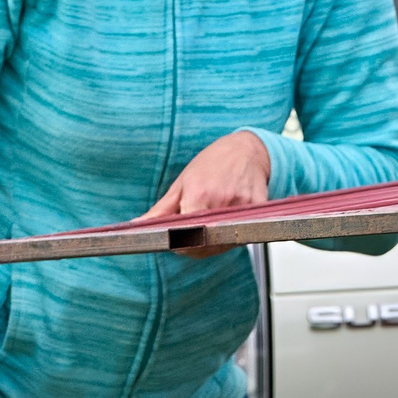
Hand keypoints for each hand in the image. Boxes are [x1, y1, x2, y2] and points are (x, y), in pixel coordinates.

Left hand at [141, 129, 271, 258]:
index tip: (176, 244)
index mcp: (199, 193)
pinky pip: (240, 236)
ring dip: (213, 243)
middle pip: (207, 244)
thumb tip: (139, 225)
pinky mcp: (257, 212)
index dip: (181, 244)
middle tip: (191, 238)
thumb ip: (162, 209)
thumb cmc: (213, 164)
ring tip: (209, 226)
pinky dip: (230, 236)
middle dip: (196, 247)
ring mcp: (242, 207)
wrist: (246, 151)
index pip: (187, 234)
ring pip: (224, 244)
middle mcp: (221, 201)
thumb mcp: (182, 183)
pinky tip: (226, 223)